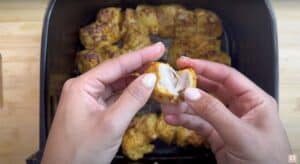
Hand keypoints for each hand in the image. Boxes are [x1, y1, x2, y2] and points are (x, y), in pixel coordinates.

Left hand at [41, 43, 164, 163]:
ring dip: (135, 81)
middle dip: (139, 67)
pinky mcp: (94, 112)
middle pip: (116, 73)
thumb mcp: (111, 124)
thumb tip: (151, 77)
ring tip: (156, 74)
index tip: (159, 48)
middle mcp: (84, 89)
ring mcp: (88, 100)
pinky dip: (129, 95)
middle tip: (160, 59)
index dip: (140, 55)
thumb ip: (132, 99)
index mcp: (82, 86)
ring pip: (116, 86)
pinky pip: (114, 98)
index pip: (116, 65)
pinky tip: (142, 91)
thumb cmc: (81, 152)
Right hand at [161, 56, 290, 163]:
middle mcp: (240, 108)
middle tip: (172, 82)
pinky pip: (199, 123)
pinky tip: (172, 119)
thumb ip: (214, 111)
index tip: (184, 63)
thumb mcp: (239, 133)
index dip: (205, 67)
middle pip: (211, 89)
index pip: (227, 77)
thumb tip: (190, 92)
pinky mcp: (217, 135)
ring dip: (184, 106)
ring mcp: (227, 121)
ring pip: (202, 107)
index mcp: (254, 100)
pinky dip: (185, 121)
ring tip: (167, 105)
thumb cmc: (265, 160)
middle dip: (191, 86)